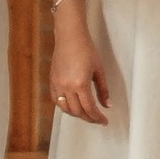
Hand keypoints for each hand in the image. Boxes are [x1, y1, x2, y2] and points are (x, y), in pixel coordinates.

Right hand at [47, 0, 108, 123]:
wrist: (70, 37)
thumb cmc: (87, 50)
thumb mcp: (99, 70)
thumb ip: (103, 90)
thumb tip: (107, 105)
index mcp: (80, 84)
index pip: (89, 108)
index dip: (97, 118)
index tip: (104, 121)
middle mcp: (67, 87)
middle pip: (77, 111)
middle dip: (88, 118)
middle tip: (97, 119)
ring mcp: (57, 84)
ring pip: (65, 108)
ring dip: (76, 114)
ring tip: (86, 114)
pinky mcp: (52, 81)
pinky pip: (56, 100)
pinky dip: (64, 107)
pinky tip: (72, 106)